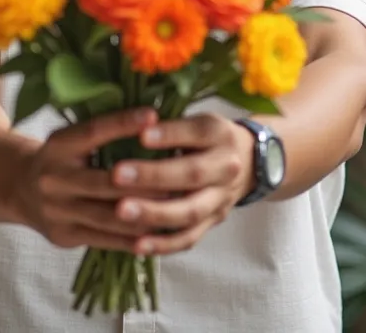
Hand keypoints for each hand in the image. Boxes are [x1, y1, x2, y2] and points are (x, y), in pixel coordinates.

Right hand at [12, 108, 161, 251]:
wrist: (19, 188)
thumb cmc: (63, 156)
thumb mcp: (72, 136)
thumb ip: (104, 130)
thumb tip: (153, 116)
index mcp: (58, 145)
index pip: (94, 131)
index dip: (123, 123)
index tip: (154, 115)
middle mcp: (54, 177)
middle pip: (104, 181)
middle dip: (143, 180)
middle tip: (179, 176)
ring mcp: (57, 210)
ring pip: (107, 216)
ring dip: (144, 213)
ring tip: (175, 207)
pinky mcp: (64, 235)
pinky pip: (104, 240)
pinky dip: (132, 238)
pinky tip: (156, 234)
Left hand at [111, 114, 254, 255]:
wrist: (249, 164)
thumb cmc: (207, 138)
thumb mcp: (197, 121)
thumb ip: (170, 124)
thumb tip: (133, 124)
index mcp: (219, 135)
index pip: (196, 132)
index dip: (169, 134)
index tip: (140, 135)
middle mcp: (225, 167)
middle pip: (192, 174)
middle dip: (153, 176)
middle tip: (116, 175)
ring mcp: (221, 199)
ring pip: (190, 211)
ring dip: (154, 213)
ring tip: (121, 211)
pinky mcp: (213, 223)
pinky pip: (189, 238)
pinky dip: (163, 244)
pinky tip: (136, 245)